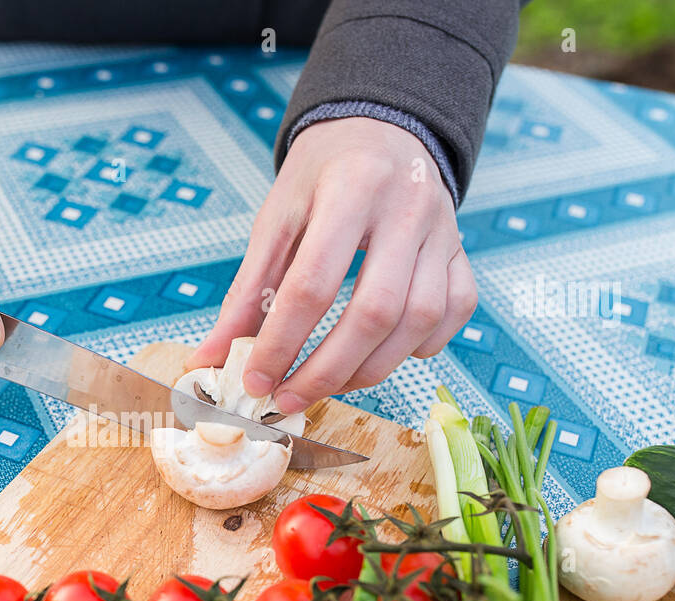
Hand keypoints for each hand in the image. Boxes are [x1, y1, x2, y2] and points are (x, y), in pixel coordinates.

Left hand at [188, 116, 476, 413]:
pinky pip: (455, 313)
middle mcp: (407, 207)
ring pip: (420, 321)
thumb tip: (211, 357)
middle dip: (327, 370)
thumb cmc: (322, 175)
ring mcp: (444, 230)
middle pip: (375, 312)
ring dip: (370, 369)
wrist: (380, 126)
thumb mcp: (276, 219)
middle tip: (289, 399)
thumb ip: (247, 291)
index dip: (282, 342)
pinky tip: (381, 353)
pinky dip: (420, 347)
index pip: (314, 283)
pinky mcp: (463, 250)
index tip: (255, 380)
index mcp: (350, 188)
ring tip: (327, 384)